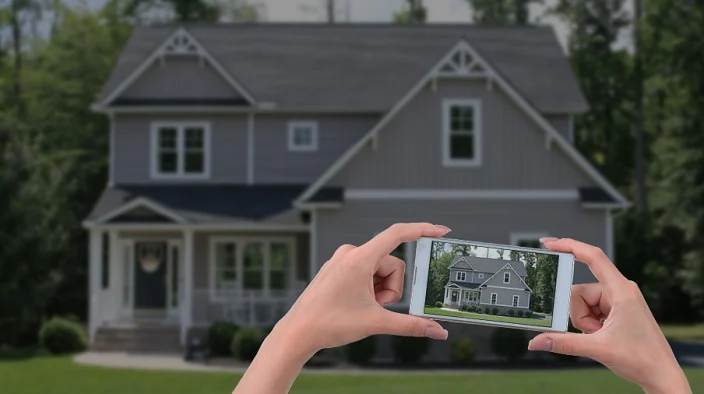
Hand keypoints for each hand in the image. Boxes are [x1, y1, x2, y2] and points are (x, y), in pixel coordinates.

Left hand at [276, 222, 450, 352]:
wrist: (297, 332)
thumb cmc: (329, 324)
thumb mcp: (376, 323)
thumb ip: (411, 326)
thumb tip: (438, 331)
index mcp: (360, 258)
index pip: (398, 234)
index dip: (422, 230)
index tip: (442, 230)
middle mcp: (350, 253)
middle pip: (390, 264)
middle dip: (391, 288)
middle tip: (375, 308)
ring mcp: (342, 260)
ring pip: (378, 271)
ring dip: (379, 291)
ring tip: (362, 308)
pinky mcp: (337, 269)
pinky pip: (365, 273)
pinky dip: (368, 290)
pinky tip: (353, 305)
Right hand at [528, 238, 690, 393]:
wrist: (661, 375)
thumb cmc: (642, 358)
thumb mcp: (597, 348)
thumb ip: (563, 342)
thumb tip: (537, 341)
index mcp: (621, 291)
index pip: (593, 258)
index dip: (569, 246)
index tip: (549, 244)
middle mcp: (619, 290)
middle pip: (580, 291)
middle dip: (579, 314)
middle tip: (593, 332)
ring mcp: (618, 300)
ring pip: (583, 303)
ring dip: (585, 322)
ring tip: (600, 337)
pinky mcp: (616, 309)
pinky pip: (590, 310)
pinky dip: (590, 324)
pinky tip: (601, 336)